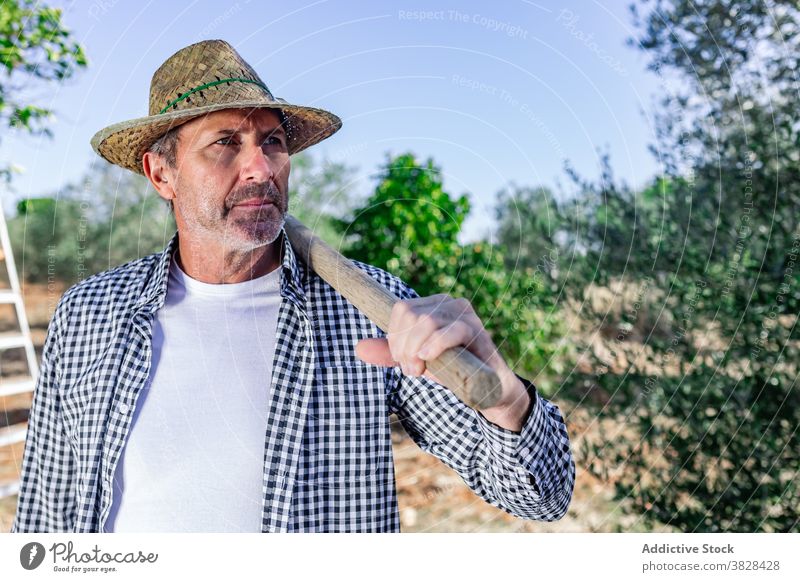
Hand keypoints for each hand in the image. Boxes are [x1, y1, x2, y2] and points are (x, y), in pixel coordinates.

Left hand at [355, 294, 531, 430]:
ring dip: (416, 350)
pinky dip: (435, 345)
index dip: (394, 336)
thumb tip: (359, 348)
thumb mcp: (416, 360)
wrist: (488, 388)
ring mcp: (465, 314)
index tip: (400, 360)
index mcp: (432, 305)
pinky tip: (427, 358)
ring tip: (419, 370)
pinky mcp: (478, 331)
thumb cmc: (451, 369)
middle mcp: (448, 303)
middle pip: (410, 314)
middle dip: (403, 346)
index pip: (400, 309)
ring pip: (427, 322)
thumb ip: (390, 353)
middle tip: (411, 370)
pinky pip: (452, 331)